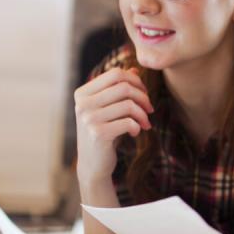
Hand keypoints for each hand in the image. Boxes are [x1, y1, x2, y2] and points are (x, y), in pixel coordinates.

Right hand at [73, 67, 154, 182]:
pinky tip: (135, 132)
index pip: (115, 74)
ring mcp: (88, 118)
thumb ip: (118, 89)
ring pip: (129, 105)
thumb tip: (134, 69)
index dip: (136, 81)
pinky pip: (128, 122)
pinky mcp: (98, 134)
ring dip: (143, 115)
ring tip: (145, 124)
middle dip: (143, 98)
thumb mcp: (110, 108)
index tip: (144, 95)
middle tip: (150, 110)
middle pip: (124, 87)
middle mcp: (83, 104)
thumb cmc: (105, 132)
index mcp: (83, 93)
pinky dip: (137, 126)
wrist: (93, 164)